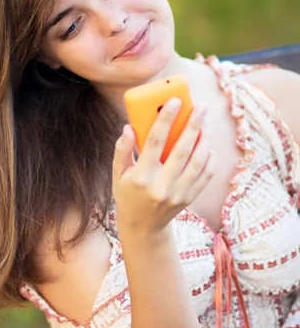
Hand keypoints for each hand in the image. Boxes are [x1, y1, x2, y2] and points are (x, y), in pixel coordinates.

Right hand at [113, 99, 214, 233]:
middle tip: (200, 107)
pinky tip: (208, 144)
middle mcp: (161, 186)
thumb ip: (122, 150)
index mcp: (140, 177)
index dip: (166, 119)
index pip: (155, 142)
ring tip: (206, 121)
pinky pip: (206, 175)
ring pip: (198, 161)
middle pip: (182, 149)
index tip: (175, 101)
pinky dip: (210, 158)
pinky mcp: (189, 198)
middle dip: (193, 125)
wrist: (143, 226)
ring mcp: (177, 194)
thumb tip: (129, 127)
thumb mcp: (118, 174)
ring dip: (205, 138)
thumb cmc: (128, 194)